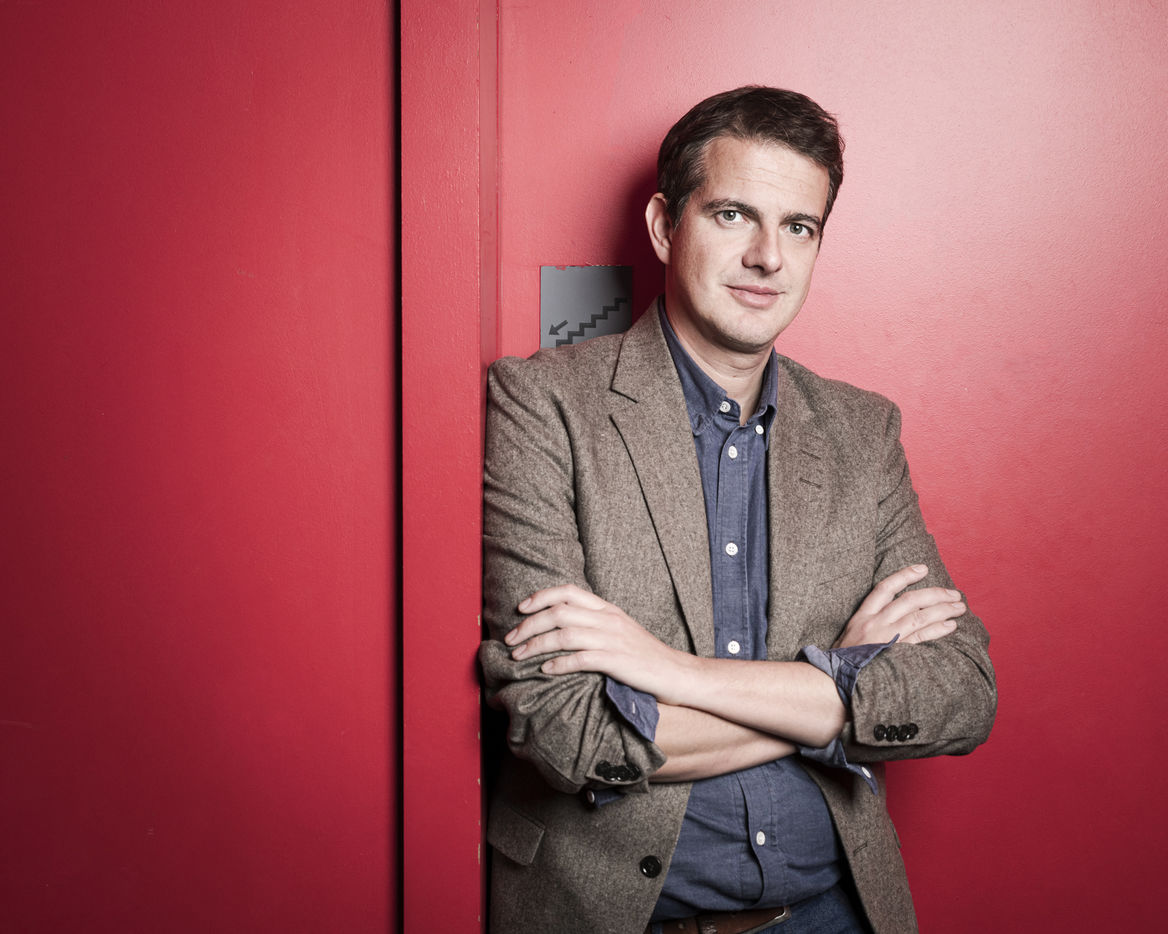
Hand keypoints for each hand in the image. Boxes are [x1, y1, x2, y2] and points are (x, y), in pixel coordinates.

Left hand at [505, 584, 683, 697]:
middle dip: (529, 625)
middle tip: (511, 639)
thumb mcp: (619, 630)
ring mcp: (613, 640)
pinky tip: (546, 671)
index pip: (568, 591)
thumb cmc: (645, 655)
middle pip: (559, 612)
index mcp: (607, 609)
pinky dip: (559, 664)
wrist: (676, 673)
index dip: (541, 596)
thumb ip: (594, 623)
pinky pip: (581, 660)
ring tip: (519, 657)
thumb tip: (561, 625)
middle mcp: (608, 620)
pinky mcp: (617, 662)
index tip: (520, 609)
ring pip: (565, 635)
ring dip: (536, 645)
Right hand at [835, 565, 964, 648]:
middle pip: (909, 600)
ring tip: (959, 607)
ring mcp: (886, 637)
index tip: (923, 568)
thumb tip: (891, 614)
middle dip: (934, 593)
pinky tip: (950, 625)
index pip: (885, 587)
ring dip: (942, 610)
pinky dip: (937, 629)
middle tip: (954, 593)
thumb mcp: (850, 635)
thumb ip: (867, 623)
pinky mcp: (895, 653)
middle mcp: (875, 623)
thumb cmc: (844, 661)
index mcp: (862, 616)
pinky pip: (921, 637)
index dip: (905, 575)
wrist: (835, 681)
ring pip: (919, 616)